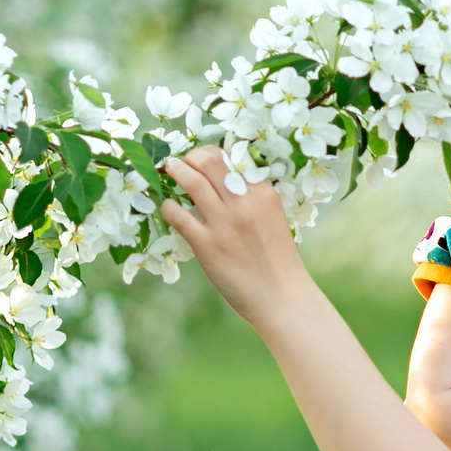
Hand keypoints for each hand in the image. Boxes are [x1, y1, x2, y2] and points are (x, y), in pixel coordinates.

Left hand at [158, 147, 315, 332]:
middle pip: (208, 161)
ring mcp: (224, 224)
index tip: (202, 159)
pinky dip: (168, 206)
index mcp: (263, 193)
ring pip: (191, 181)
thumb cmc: (278, 260)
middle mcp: (244, 203)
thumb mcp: (272, 218)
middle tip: (182, 163)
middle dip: (190, 157)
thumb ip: (251, 199)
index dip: (211, 153)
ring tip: (170, 170)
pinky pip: (178, 215)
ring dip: (175, 171)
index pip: (231, 158)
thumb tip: (223, 183)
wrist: (283, 297)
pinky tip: (168, 207)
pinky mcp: (207, 245)